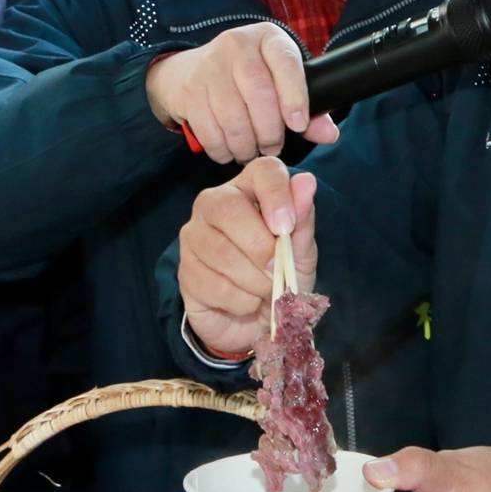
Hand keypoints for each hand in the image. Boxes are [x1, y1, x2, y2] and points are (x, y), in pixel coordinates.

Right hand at [146, 22, 339, 164]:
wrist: (188, 71)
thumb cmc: (245, 79)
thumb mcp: (279, 82)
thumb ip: (308, 109)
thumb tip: (330, 135)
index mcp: (268, 38)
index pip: (286, 62)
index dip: (295, 95)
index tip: (298, 125)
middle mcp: (237, 45)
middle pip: (259, 92)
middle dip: (270, 130)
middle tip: (273, 148)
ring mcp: (209, 65)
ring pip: (232, 114)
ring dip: (246, 144)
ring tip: (251, 152)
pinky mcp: (188, 89)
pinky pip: (209, 128)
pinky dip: (222, 148)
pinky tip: (229, 151)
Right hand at [177, 156, 318, 358]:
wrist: (258, 320)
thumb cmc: (280, 274)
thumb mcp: (301, 251)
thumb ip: (302, 219)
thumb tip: (306, 181)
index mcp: (249, 188)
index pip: (262, 170)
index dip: (277, 195)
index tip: (287, 227)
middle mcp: (214, 203)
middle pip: (228, 209)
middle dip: (260, 247)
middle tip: (277, 271)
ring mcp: (194, 235)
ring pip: (221, 253)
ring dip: (254, 281)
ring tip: (265, 290)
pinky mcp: (184, 270)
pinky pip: (214, 285)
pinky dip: (241, 301)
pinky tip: (246, 301)